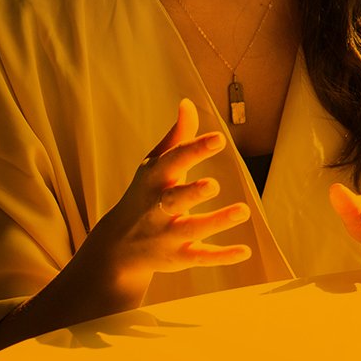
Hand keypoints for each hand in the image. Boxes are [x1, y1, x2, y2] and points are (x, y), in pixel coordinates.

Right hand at [96, 97, 253, 286]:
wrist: (116, 246)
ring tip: (243, 211)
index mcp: (154, 180)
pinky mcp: (178, 257)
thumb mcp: (154, 165)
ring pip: (192, 229)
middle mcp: (158, 208)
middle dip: (192, 192)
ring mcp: (168, 234)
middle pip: (175, 199)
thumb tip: (188, 103)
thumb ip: (176, 137)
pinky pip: (200, 258)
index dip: (195, 150)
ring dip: (217, 221)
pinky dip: (222, 256)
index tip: (218, 139)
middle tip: (214, 185)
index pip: (173, 161)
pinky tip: (245, 251)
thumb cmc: (144, 194)